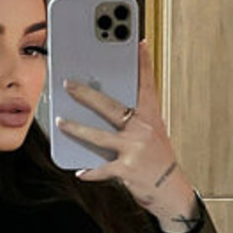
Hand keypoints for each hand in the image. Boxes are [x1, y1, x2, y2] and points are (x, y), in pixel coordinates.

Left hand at [55, 37, 188, 216]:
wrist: (171, 190)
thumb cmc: (158, 159)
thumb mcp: (152, 133)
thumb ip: (133, 118)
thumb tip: (103, 105)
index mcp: (151, 117)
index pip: (147, 85)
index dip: (143, 63)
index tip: (139, 42)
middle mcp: (144, 129)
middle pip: (110, 106)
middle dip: (86, 94)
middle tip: (68, 84)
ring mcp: (135, 149)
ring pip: (99, 136)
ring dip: (76, 129)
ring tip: (60, 121)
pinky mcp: (128, 170)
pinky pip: (102, 169)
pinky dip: (90, 171)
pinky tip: (80, 171)